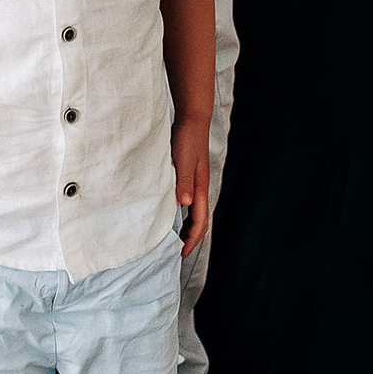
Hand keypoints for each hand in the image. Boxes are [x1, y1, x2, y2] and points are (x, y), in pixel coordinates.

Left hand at [171, 114, 210, 258]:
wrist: (192, 119)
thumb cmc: (187, 138)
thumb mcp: (183, 160)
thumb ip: (184, 181)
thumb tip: (185, 204)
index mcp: (200, 188)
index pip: (199, 222)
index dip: (191, 240)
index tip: (182, 254)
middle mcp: (200, 189)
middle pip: (199, 221)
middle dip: (191, 239)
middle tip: (178, 253)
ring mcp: (196, 182)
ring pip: (194, 212)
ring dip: (187, 227)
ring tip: (175, 238)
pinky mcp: (190, 176)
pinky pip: (189, 201)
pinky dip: (183, 213)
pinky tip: (172, 212)